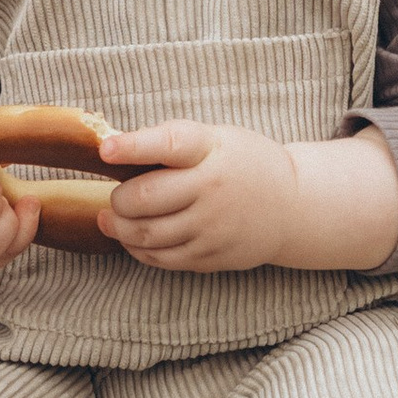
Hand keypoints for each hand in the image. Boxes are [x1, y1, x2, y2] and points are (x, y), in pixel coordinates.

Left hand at [95, 123, 397, 277]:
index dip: (133, 146)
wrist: (292, 207)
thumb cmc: (242, 163)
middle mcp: (212, 188)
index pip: (169, 144)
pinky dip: (138, 249)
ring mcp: (212, 226)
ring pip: (147, 233)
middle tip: (115, 196)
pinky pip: (162, 258)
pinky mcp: (212, 255)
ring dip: (120, 228)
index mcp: (211, 150)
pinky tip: (133, 238)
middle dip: (118, 199)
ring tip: (112, 219)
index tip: (105, 149)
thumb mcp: (216, 138)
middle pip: (145, 198)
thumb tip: (113, 151)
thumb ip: (172, 142)